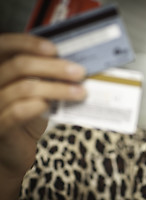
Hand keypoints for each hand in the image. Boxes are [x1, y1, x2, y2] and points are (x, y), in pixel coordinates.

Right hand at [0, 33, 85, 177]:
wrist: (12, 151)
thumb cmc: (25, 118)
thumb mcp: (36, 92)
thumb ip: (45, 77)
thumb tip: (74, 64)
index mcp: (0, 70)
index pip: (5, 45)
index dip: (28, 43)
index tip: (54, 49)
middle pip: (19, 65)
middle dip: (54, 67)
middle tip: (79, 72)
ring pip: (24, 88)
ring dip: (57, 89)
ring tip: (79, 92)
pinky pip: (16, 112)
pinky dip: (37, 106)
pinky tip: (50, 105)